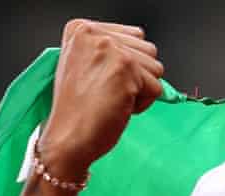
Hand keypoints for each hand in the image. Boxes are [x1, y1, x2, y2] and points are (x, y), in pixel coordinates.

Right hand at [38, 19, 164, 179]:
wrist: (67, 136)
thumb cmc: (77, 110)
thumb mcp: (85, 66)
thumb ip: (110, 52)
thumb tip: (145, 54)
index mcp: (81, 29)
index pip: (134, 36)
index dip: (128, 66)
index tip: (102, 80)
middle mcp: (95, 34)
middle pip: (148, 51)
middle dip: (137, 77)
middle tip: (107, 92)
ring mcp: (111, 49)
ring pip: (155, 68)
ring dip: (141, 90)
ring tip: (112, 98)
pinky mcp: (125, 69)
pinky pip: (157, 88)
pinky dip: (143, 104)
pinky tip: (118, 107)